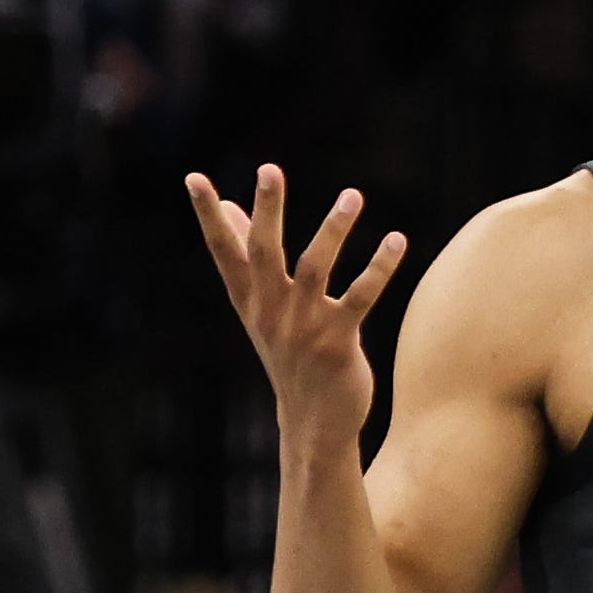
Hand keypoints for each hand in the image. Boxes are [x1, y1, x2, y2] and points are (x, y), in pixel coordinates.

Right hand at [185, 166, 406, 448]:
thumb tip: (231, 208)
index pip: (224, 252)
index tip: (195, 177)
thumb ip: (248, 260)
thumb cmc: (290, 357)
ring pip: (315, 268)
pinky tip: (397, 240)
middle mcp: (271, 312)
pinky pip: (360, 298)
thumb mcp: (262, 312)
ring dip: (334, 230)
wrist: (313, 423)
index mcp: (251, 302)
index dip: (209, 216)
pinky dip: (379, 268)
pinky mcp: (337, 343)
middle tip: (269, 169)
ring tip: (353, 195)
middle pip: (264, 252)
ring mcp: (303, 328)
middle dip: (267, 210)